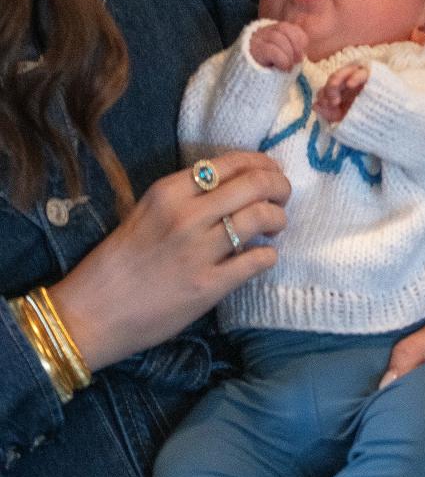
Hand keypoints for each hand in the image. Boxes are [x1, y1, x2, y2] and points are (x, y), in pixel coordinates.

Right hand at [48, 151, 289, 370]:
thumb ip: (188, 195)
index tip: (271, 173)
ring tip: (274, 228)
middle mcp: (186, 215)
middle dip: (280, 187)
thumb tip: (237, 183)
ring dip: (279, 219)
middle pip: (256, 184)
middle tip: (282, 198)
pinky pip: (258, 260)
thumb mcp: (147, 212)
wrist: (91, 314)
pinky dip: (269, 255)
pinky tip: (262, 257)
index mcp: (169, 191)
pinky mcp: (209, 286)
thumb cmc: (120, 262)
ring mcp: (199, 251)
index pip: (232, 162)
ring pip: (263, 217)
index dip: (262, 164)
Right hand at [249, 21, 307, 69]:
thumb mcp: (283, 58)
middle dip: (295, 45)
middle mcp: (265, 31)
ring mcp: (257, 39)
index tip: (303, 52)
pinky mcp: (253, 49)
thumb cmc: (269, 70)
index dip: (300, 38)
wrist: (249, 81)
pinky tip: (284, 67)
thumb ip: (292, 52)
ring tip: (289, 67)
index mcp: (274, 32)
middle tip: (297, 60)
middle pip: (284, 28)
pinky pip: (270, 50)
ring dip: (288, 54)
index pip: (291, 27)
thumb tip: (306, 54)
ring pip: (277, 38)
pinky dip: (282, 59)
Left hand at [314, 63, 369, 122]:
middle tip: (332, 103)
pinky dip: (355, 77)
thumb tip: (315, 106)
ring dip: (336, 81)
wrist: (394, 118)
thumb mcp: (346, 118)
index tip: (326, 107)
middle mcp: (350, 81)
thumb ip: (330, 114)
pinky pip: (362, 72)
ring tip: (335, 96)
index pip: (327, 89)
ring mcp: (361, 76)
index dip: (323, 96)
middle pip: (334, 79)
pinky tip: (350, 85)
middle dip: (329, 90)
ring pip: (345, 71)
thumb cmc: (369, 117)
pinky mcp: (373, 75)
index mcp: (343, 91)